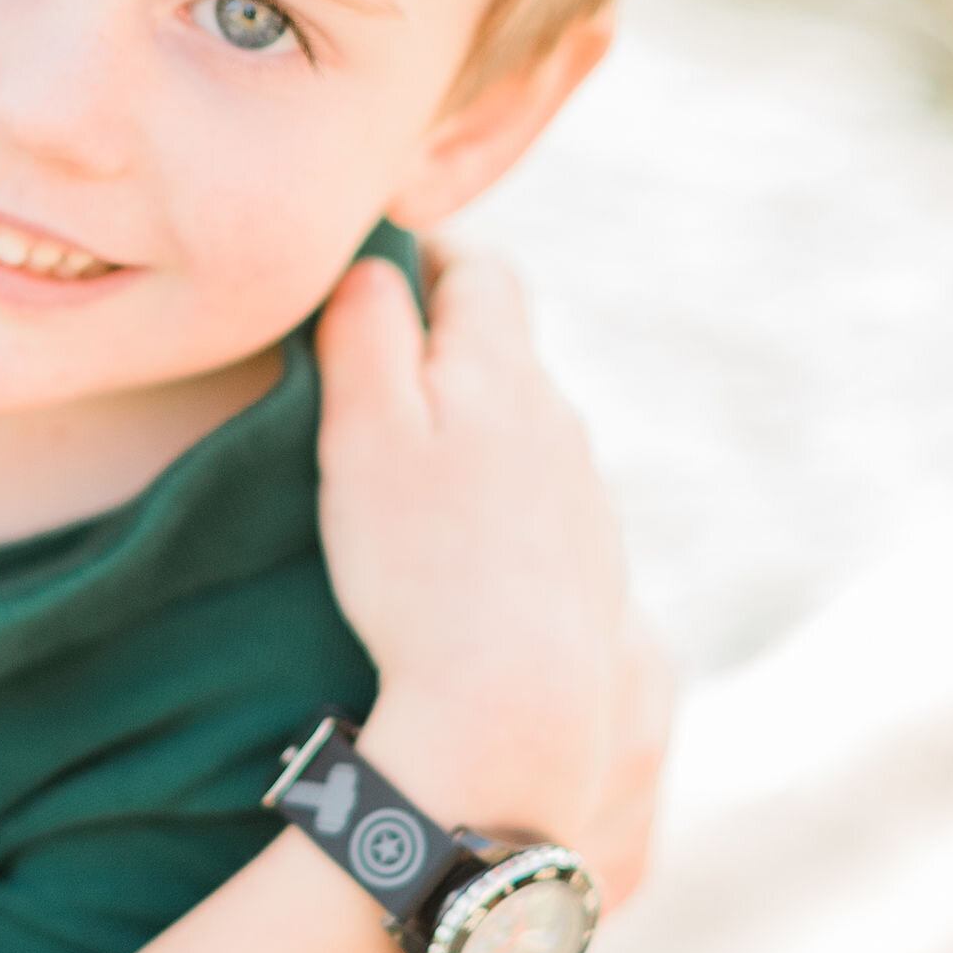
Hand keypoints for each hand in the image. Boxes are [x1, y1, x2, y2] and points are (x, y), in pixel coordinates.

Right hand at [314, 247, 641, 852]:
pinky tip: (452, 542)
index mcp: (502, 368)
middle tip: (366, 370)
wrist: (515, 698)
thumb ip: (366, 330)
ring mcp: (581, 489)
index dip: (427, 255)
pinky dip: (494, 492)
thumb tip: (374, 264)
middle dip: (441, 342)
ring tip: (403, 466)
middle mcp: (558, 416)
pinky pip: (537, 494)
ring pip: (521, 421)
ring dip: (469, 421)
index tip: (374, 273)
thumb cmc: (418, 563)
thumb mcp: (364, 428)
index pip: (481, 268)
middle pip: (503, 344)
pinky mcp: (587, 556)